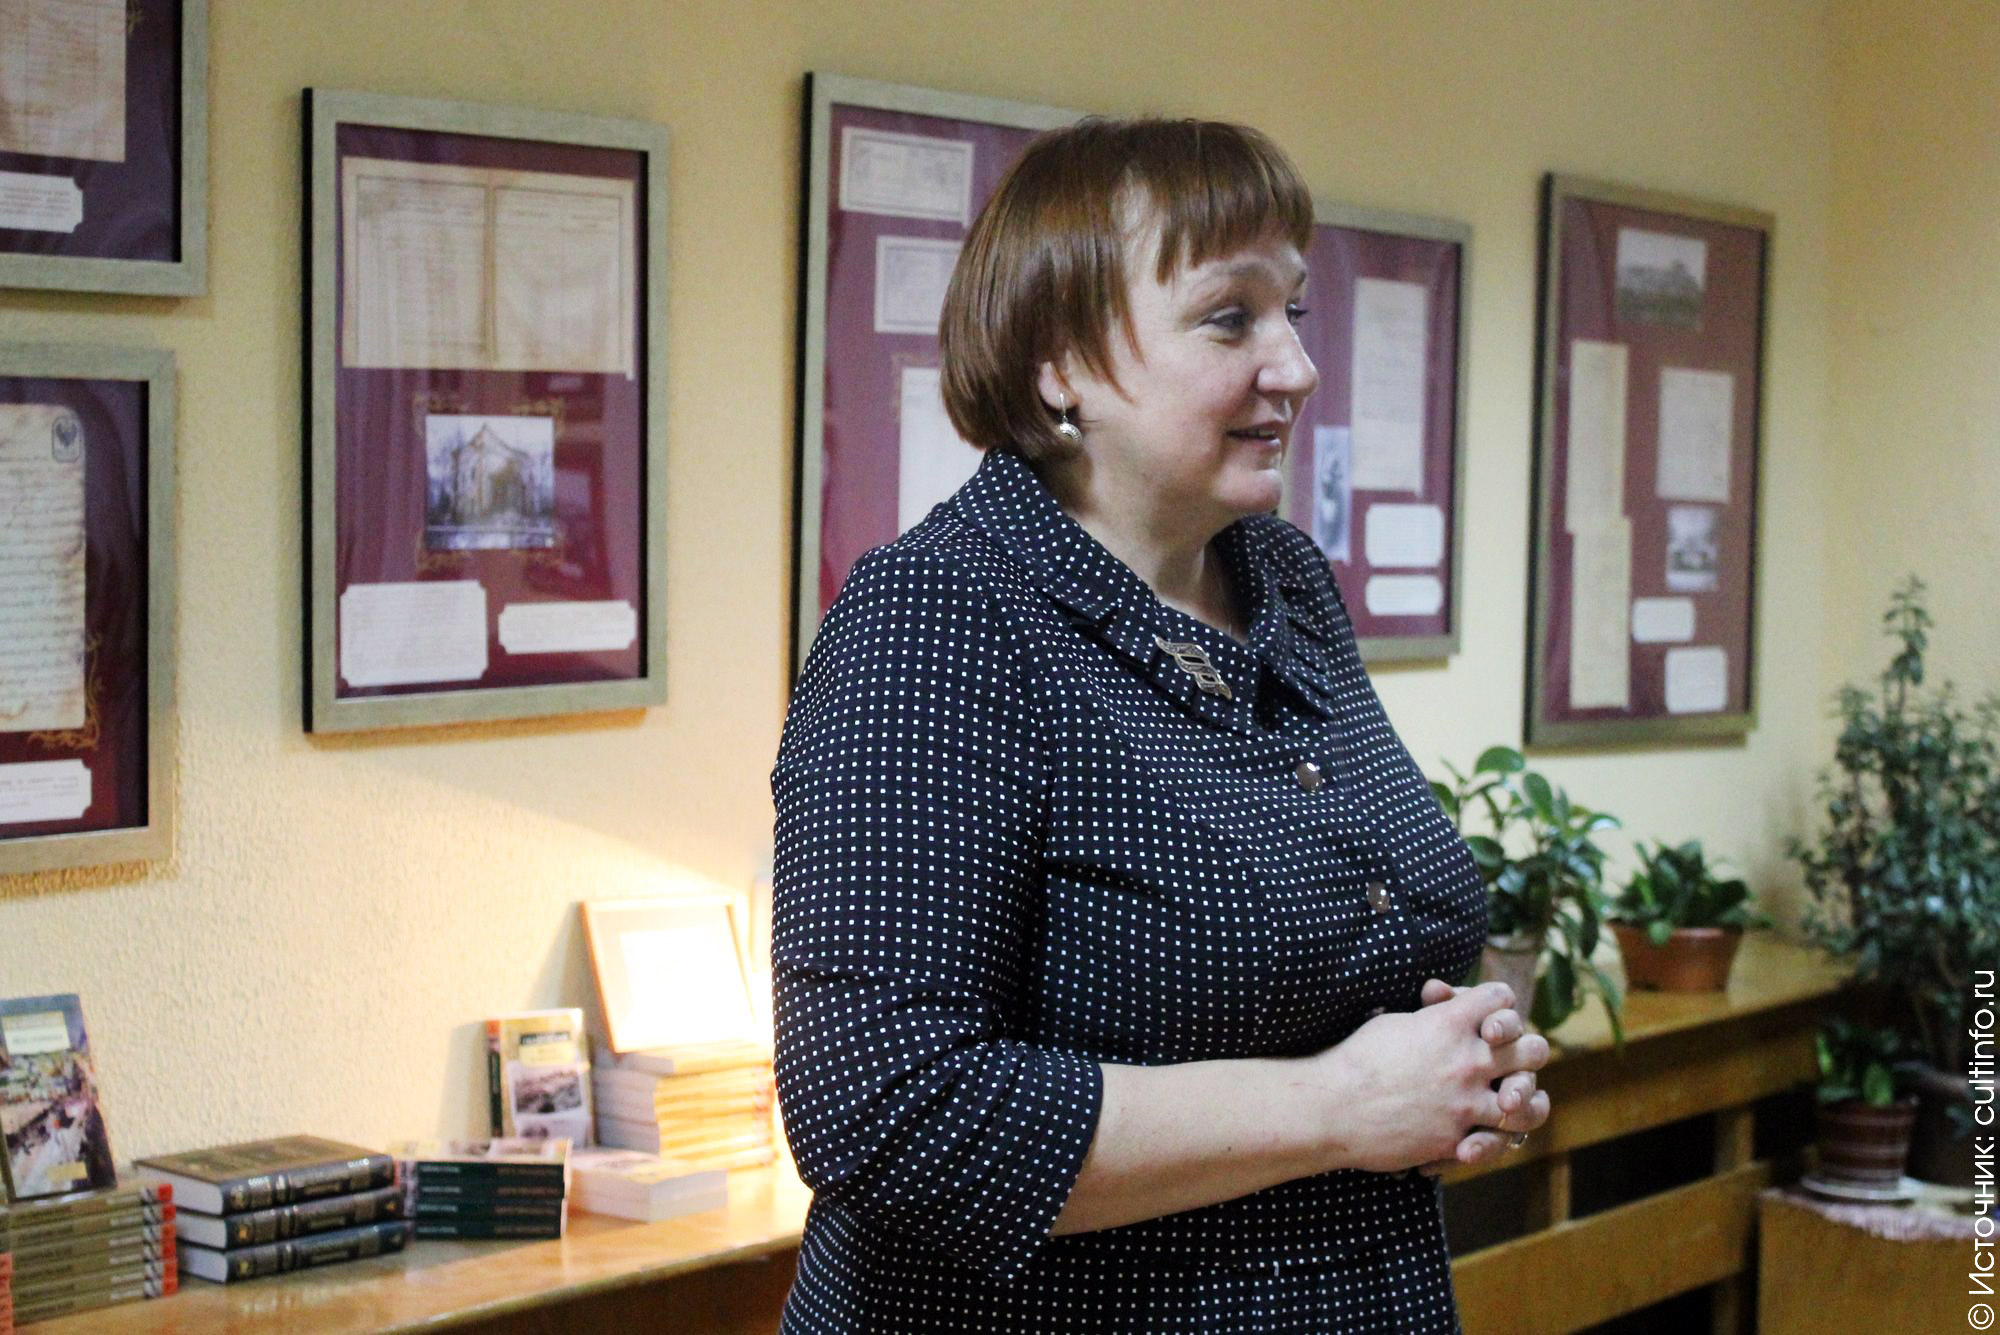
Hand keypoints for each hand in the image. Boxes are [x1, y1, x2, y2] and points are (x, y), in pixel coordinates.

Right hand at [1306, 980, 1549, 1174]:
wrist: (1333, 1107)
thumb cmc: (1358, 1059)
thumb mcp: (1395, 1021)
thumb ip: (1431, 1014)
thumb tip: (1444, 1002)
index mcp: (1449, 1023)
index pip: (1501, 998)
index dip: (1500, 1005)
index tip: (1490, 1015)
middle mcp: (1467, 1060)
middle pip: (1532, 1048)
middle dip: (1527, 1050)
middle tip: (1514, 1058)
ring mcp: (1466, 1102)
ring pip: (1527, 1101)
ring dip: (1523, 1098)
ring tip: (1512, 1100)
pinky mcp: (1457, 1139)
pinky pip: (1497, 1140)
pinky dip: (1492, 1138)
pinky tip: (1484, 1134)